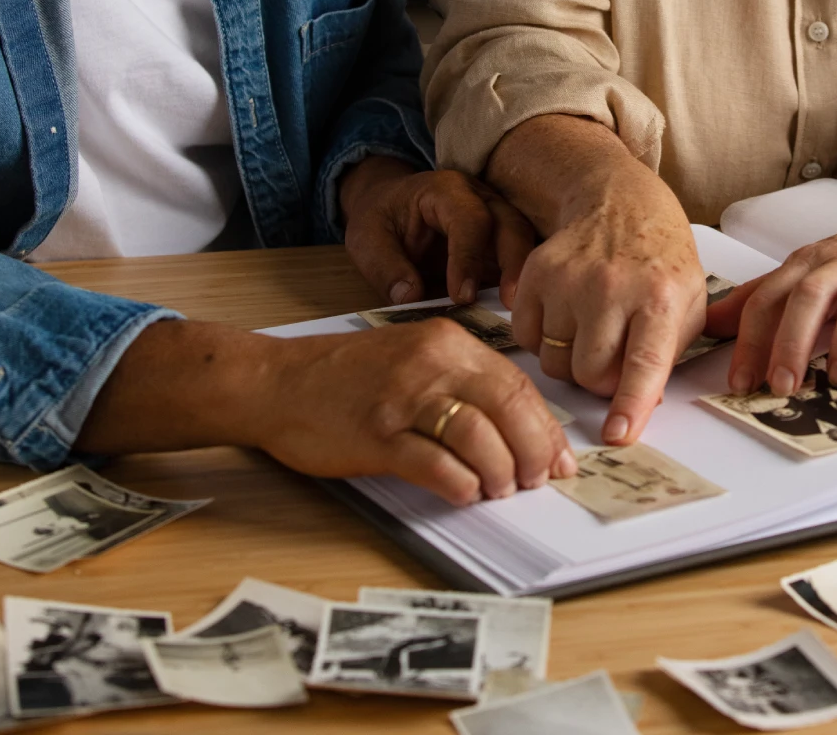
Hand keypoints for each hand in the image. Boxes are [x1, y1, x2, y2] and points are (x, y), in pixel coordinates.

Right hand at [78, 316, 576, 505]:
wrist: (276, 380)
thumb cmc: (346, 376)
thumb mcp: (411, 358)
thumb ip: (460, 381)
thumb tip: (516, 428)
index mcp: (446, 342)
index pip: (516, 383)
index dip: (545, 426)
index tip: (560, 456)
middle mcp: (430, 363)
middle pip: (508, 407)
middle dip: (534, 451)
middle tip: (539, 480)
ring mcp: (402, 398)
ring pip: (479, 437)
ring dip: (500, 473)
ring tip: (501, 490)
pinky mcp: (376, 435)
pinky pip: (434, 463)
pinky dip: (459, 484)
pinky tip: (465, 494)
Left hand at [340, 158, 535, 306]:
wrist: (390, 205)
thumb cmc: (380, 217)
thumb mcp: (366, 238)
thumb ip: (385, 266)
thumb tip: (410, 297)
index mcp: (445, 190)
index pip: (469, 219)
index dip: (469, 258)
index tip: (462, 296)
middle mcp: (480, 198)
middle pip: (511, 224)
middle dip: (514, 264)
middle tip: (511, 305)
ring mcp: (495, 218)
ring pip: (523, 241)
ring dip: (523, 275)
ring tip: (516, 312)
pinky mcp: (499, 243)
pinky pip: (518, 261)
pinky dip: (519, 283)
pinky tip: (514, 312)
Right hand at [499, 127, 706, 445]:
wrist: (620, 203)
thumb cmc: (659, 260)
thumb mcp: (688, 302)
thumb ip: (670, 355)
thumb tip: (643, 405)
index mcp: (661, 295)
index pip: (645, 361)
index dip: (630, 402)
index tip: (617, 434)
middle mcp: (613, 285)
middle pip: (589, 372)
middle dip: (600, 380)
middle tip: (614, 357)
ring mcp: (570, 277)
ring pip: (555, 362)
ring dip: (572, 360)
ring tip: (592, 330)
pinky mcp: (537, 271)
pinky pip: (527, 337)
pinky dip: (544, 339)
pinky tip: (567, 316)